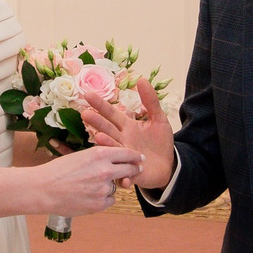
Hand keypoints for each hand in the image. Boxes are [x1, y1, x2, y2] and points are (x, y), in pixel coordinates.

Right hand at [35, 145, 145, 217]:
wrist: (43, 189)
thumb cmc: (58, 171)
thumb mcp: (80, 156)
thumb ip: (99, 157)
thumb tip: (114, 159)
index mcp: (100, 155)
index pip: (127, 154)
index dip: (135, 156)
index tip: (140, 158)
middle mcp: (105, 171)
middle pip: (129, 170)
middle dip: (134, 170)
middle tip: (136, 170)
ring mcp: (104, 189)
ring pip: (116, 187)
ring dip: (109, 186)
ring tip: (89, 187)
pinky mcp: (100, 204)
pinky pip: (110, 201)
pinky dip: (103, 199)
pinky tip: (88, 196)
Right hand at [79, 76, 176, 191]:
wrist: (168, 165)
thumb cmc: (160, 142)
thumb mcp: (159, 119)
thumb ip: (151, 101)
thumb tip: (142, 79)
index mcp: (127, 126)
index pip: (111, 114)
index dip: (101, 105)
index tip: (88, 95)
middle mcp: (122, 140)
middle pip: (107, 129)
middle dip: (97, 122)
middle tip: (85, 113)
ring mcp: (124, 156)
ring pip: (113, 149)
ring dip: (106, 144)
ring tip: (98, 137)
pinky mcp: (130, 171)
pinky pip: (123, 172)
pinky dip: (121, 172)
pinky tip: (117, 169)